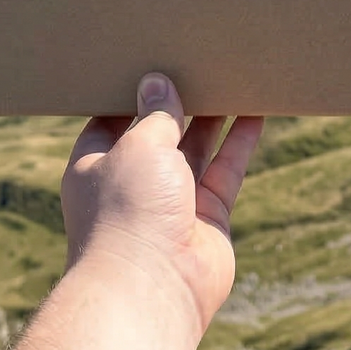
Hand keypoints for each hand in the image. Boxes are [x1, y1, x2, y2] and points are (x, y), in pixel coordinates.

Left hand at [61, 73, 262, 337]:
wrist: (150, 290)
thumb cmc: (128, 213)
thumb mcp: (138, 145)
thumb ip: (155, 114)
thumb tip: (157, 82)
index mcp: (95, 165)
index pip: (112, 118)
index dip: (133, 91)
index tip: (153, 59)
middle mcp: (131, 183)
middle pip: (158, 132)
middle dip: (178, 101)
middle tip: (199, 60)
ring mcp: (170, 202)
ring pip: (196, 150)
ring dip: (213, 116)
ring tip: (232, 78)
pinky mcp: (206, 219)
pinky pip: (225, 172)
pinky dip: (239, 143)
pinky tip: (256, 113)